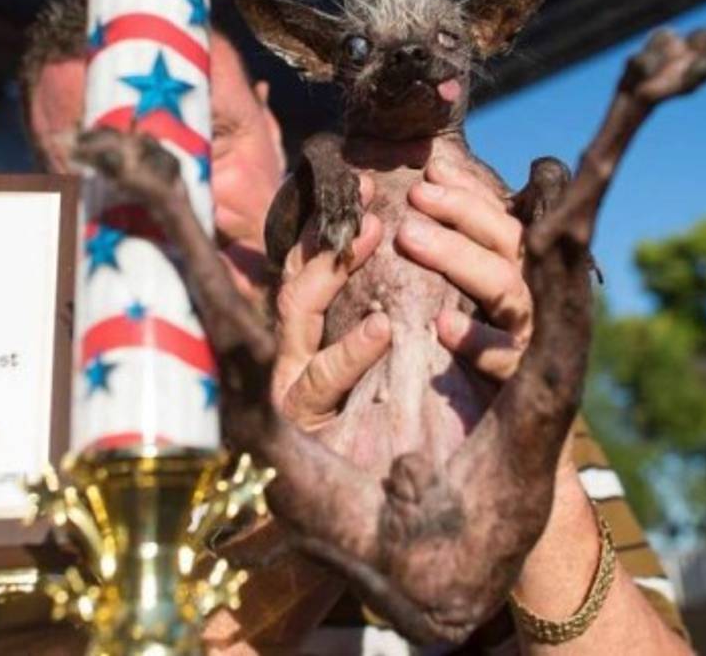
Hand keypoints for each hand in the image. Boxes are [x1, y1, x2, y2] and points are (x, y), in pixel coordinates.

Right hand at [271, 175, 391, 432]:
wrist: (384, 524)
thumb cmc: (394, 437)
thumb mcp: (386, 364)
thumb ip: (380, 315)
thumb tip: (416, 244)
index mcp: (312, 334)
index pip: (310, 260)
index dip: (335, 218)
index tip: (367, 180)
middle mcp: (291, 353)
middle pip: (294, 273)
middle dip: (328, 229)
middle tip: (368, 194)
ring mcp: (289, 388)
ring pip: (294, 316)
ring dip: (328, 272)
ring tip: (373, 236)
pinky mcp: (295, 427)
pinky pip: (316, 384)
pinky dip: (347, 352)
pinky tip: (378, 329)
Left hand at [397, 157, 531, 382]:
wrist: (508, 437)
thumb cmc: (476, 351)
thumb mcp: (465, 291)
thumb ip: (457, 242)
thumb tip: (429, 169)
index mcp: (522, 269)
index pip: (504, 216)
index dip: (472, 190)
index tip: (433, 169)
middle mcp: (534, 294)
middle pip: (510, 240)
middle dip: (463, 211)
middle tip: (416, 194)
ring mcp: (531, 335)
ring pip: (506, 287)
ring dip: (458, 258)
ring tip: (410, 238)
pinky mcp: (522, 381)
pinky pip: (506, 358)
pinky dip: (476, 340)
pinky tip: (441, 325)